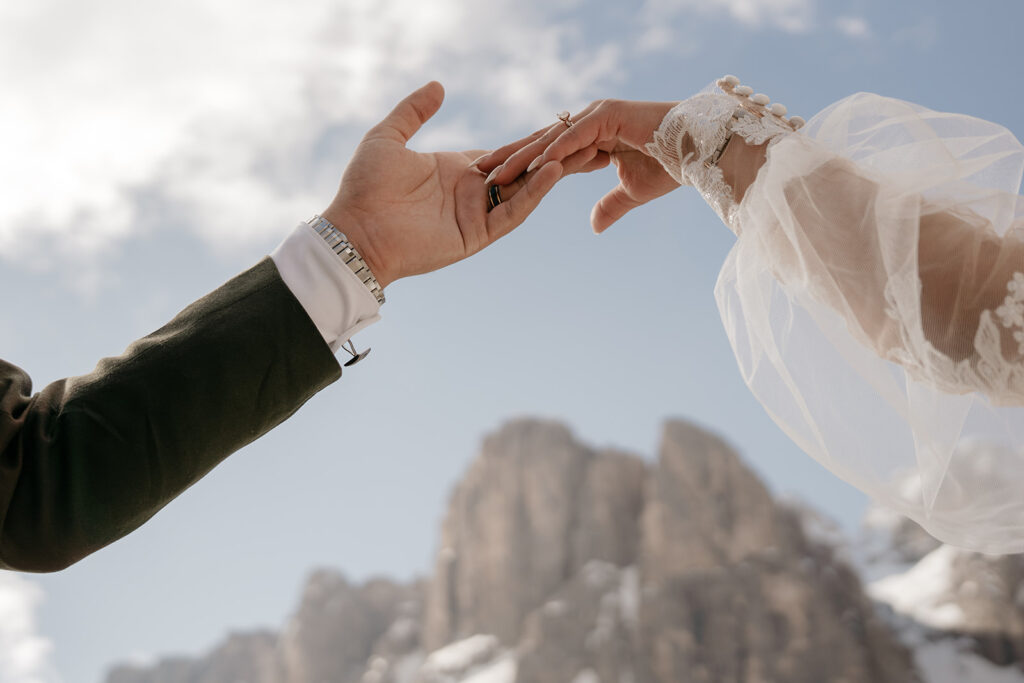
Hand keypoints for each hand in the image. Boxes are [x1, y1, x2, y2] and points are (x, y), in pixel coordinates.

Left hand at [321, 82, 600, 288]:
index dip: (529, 142)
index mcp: (456, 171)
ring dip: (550, 173)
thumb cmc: (364, 187)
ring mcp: (476, 215)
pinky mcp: (477, 234)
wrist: (354, 230)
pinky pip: (512, 212)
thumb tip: (439, 86)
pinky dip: (533, 193)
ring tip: (579, 151)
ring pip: (524, 192)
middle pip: (522, 173)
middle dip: (553, 158)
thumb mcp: (388, 138)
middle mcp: (471, 194)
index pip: (502, 154)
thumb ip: (414, 111)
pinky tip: (551, 171)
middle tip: (588, 139)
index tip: (558, 126)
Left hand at [477, 100, 682, 232]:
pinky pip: (572, 138)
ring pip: (549, 139)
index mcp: (591, 134)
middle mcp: (589, 121)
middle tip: (476, 172)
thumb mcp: (632, 191)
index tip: (494, 181)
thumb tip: (594, 226)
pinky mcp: (607, 115)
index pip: (548, 151)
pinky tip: (528, 166)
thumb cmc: (671, 166)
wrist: (701, 150)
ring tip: (491, 172)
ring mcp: (596, 114)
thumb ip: (610, 206)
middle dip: (508, 157)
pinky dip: (550, 152)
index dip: (521, 165)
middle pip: (540, 142)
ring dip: (519, 156)